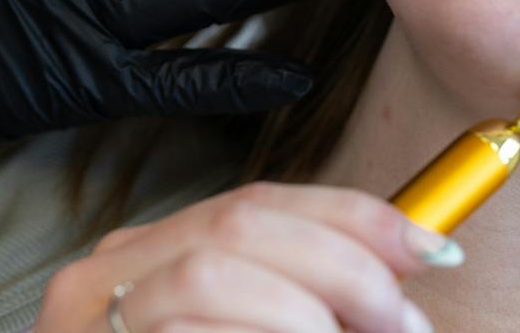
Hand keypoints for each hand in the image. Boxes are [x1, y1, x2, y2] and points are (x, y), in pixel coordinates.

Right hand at [38, 181, 460, 331]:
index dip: (352, 215)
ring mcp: (89, 323)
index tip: (430, 247)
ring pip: (211, 274)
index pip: (259, 200)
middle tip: (400, 322)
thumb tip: (405, 274)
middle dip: (340, 263)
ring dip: (305, 314)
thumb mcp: (254, 330)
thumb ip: (303, 301)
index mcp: (150, 251)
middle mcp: (107, 274)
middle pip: (239, 222)